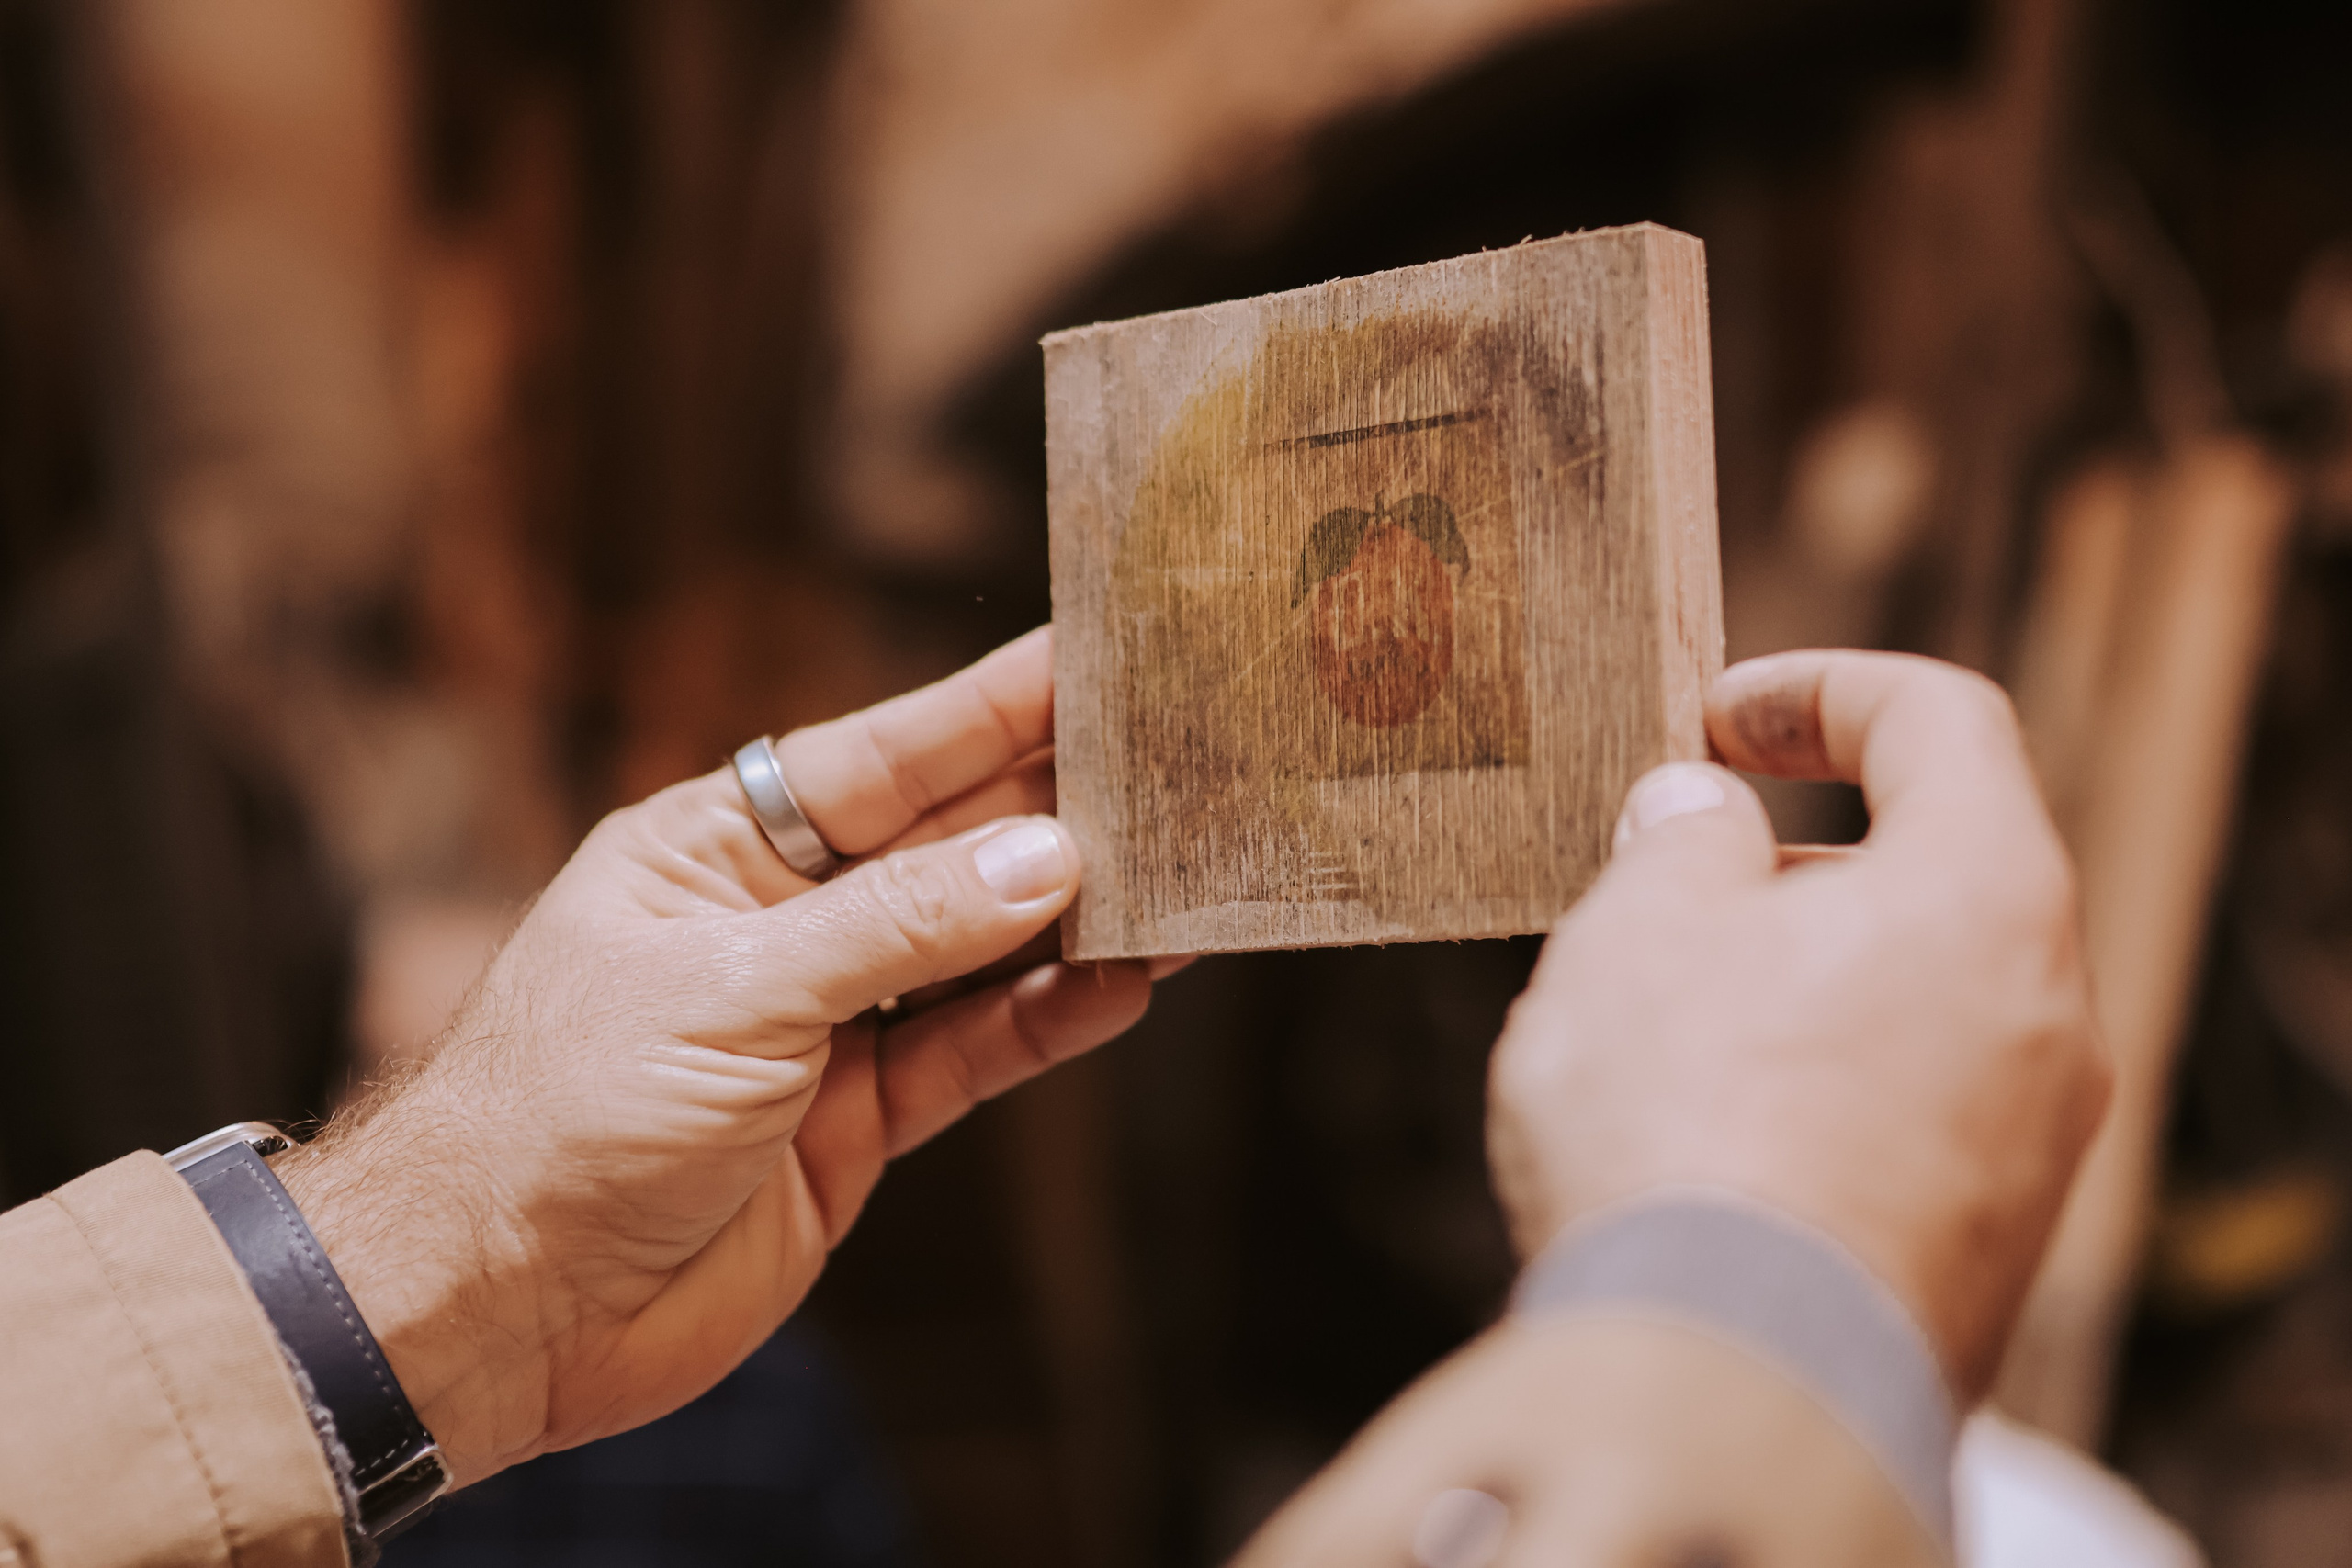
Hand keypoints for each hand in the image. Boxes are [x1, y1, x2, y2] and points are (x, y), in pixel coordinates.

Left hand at [276, 628, 1175, 1484]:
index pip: (880, 759)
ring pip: (977, 954)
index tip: (1091, 661)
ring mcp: (823, 1027)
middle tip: (1173, 768)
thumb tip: (1042, 861)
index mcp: (717, 848)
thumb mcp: (734, 988)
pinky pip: (972, 1054)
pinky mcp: (856, 1124)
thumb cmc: (561, 1113)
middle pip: (945, 848)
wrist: (498, 1306)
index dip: (990, 711)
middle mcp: (779, 923)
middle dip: (1058, 811)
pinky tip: (1124, 986)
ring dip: (1075, 921)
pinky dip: (1048, 1022)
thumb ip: (898, 928)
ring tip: (1181, 881)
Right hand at [1488, 650, 2108, 1397]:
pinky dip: (1813, 1093)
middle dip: (1784, 867)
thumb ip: (1678, 837)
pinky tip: (1699, 1148)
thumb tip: (1699, 817)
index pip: (1940, 719)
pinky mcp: (1987, 1249)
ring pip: (1911, 1005)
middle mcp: (2049, 1014)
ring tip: (1655, 1037)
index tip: (1713, 724)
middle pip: (1928, 876)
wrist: (1733, 1387)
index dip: (1816, 691)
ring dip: (1790, 987)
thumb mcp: (1642, 924)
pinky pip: (1904, 1119)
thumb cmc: (1684, 1125)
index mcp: (1988, 893)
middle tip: (1657, 897)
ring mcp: (2033, 1145)